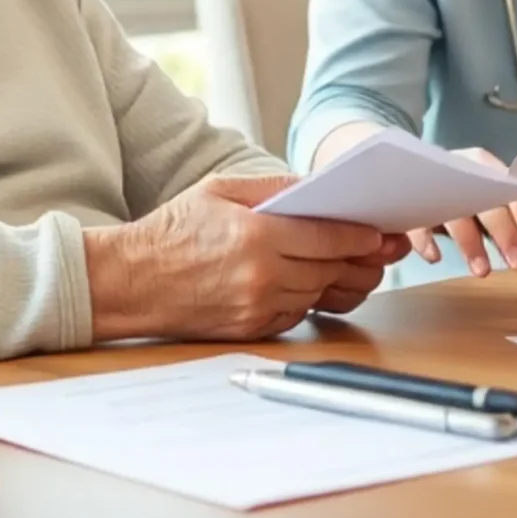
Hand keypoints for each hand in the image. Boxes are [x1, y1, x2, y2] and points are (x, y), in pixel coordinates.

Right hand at [84, 173, 406, 342]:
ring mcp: (257, 307)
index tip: (379, 232)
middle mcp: (262, 276)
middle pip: (331, 269)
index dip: (360, 236)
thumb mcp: (219, 189)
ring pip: (319, 294)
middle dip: (362, 260)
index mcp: (257, 236)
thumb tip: (315, 188)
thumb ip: (272, 187)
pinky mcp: (251, 329)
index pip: (328, 238)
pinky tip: (313, 284)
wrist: (131, 282)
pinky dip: (309, 299)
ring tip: (355, 267)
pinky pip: (298, 315)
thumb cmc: (173, 230)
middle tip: (385, 252)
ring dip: (338, 281)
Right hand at [407, 148, 516, 277]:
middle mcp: (463, 172)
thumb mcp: (485, 201)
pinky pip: (418, 222)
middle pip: (487, 203)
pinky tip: (436, 257)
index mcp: (487, 168)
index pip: (514, 193)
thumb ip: (507, 221)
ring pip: (456, 215)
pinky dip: (426, 241)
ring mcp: (435, 185)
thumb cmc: (462, 192)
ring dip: (470, 245)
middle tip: (516, 264)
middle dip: (504, 234)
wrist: (413, 172)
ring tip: (481, 271)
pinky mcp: (410, 200)